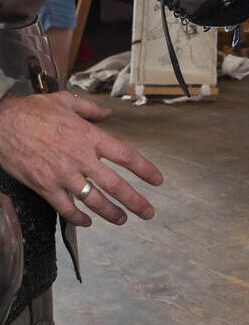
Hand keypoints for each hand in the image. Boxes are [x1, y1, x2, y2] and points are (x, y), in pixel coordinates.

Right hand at [0, 91, 162, 227]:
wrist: (3, 124)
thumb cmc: (34, 110)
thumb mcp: (66, 102)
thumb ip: (90, 110)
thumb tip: (108, 114)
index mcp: (89, 137)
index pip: (125, 155)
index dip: (144, 169)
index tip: (157, 180)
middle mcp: (81, 159)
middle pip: (115, 184)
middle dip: (134, 201)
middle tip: (148, 212)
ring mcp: (63, 176)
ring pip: (93, 200)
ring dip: (110, 213)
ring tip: (122, 220)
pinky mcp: (45, 188)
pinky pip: (66, 209)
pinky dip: (78, 218)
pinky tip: (87, 222)